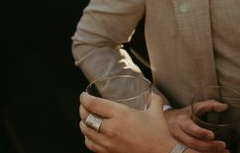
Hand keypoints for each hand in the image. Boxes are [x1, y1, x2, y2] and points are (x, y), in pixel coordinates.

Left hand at [79, 92, 200, 152]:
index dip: (85, 98)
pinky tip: (90, 134)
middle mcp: (111, 128)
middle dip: (82, 109)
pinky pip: (90, 144)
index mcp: (121, 114)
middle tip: (84, 104)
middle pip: (86, 117)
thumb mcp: (156, 111)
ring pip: (85, 131)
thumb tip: (151, 94)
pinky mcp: (108, 152)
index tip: (84, 95)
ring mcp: (108, 142)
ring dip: (83, 123)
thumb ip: (153, 99)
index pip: (94, 104)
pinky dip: (87, 137)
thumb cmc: (157, 134)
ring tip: (85, 118)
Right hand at [163, 101, 229, 151]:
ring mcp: (177, 144)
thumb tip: (225, 107)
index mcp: (182, 122)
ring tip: (222, 152)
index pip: (191, 128)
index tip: (212, 135)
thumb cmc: (184, 115)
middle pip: (193, 143)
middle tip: (222, 146)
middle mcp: (178, 134)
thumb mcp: (194, 107)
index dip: (201, 132)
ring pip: (191, 151)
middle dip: (208, 146)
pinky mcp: (178, 150)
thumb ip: (209, 105)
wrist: (164, 123)